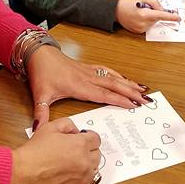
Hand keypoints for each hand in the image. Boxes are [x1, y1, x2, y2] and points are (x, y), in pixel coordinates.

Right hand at [5, 118, 100, 183]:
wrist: (21, 177)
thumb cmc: (32, 153)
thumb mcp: (48, 128)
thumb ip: (67, 124)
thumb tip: (76, 131)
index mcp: (80, 145)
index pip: (96, 139)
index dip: (89, 137)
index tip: (83, 138)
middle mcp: (85, 163)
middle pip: (97, 154)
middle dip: (88, 150)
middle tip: (75, 150)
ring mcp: (82, 180)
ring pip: (93, 170)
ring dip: (86, 165)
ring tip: (69, 163)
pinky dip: (79, 179)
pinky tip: (66, 175)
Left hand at [26, 46, 148, 129]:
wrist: (39, 53)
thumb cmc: (41, 73)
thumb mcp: (40, 95)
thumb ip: (41, 114)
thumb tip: (38, 130)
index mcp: (79, 86)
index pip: (103, 95)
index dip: (119, 99)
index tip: (133, 105)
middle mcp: (87, 78)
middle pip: (113, 85)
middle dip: (131, 92)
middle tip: (146, 99)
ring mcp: (88, 71)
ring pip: (112, 77)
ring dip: (128, 83)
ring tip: (143, 89)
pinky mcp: (86, 67)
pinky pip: (106, 71)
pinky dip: (118, 74)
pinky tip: (124, 78)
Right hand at [115, 0, 179, 33]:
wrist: (115, 10)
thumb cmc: (127, 3)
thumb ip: (154, 2)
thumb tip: (162, 9)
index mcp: (144, 15)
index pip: (161, 16)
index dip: (170, 17)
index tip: (177, 18)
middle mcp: (143, 24)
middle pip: (157, 18)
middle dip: (155, 13)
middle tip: (145, 7)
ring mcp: (140, 29)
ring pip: (153, 23)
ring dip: (150, 17)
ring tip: (140, 12)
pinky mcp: (138, 32)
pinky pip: (148, 26)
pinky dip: (146, 21)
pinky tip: (138, 17)